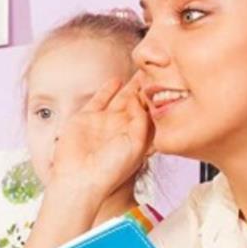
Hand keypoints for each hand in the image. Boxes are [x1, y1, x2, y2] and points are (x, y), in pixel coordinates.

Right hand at [47, 72, 153, 204]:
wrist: (80, 178)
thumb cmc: (109, 169)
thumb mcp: (136, 144)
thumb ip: (141, 120)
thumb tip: (140, 99)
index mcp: (134, 137)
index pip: (149, 113)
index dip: (156, 98)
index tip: (166, 82)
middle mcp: (120, 129)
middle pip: (136, 103)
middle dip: (146, 87)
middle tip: (157, 68)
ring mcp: (103, 123)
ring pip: (120, 98)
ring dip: (130, 86)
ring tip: (141, 70)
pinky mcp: (85, 118)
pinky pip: (99, 99)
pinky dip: (108, 89)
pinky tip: (117, 80)